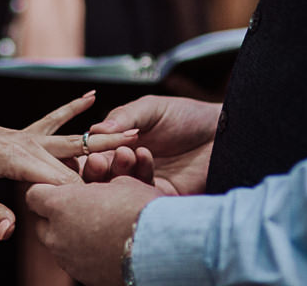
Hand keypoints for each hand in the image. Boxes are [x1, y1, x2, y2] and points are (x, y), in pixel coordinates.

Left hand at [0, 92, 137, 240]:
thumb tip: (8, 234)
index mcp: (15, 157)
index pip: (59, 178)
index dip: (84, 190)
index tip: (112, 197)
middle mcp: (26, 143)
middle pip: (73, 156)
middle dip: (106, 159)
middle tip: (140, 157)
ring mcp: (25, 136)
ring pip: (70, 138)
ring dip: (101, 136)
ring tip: (133, 130)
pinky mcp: (21, 134)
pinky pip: (52, 120)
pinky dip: (72, 108)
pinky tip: (91, 98)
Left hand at [27, 176, 160, 285]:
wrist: (162, 246)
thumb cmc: (140, 206)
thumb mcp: (121, 183)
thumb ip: (98, 186)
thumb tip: (97, 191)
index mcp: (59, 205)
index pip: (35, 195)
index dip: (49, 189)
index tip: (63, 188)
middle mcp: (57, 234)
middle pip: (42, 223)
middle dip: (56, 216)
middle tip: (79, 208)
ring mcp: (69, 260)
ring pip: (58, 245)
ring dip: (71, 235)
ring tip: (97, 228)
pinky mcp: (85, 277)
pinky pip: (76, 263)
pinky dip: (85, 254)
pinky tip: (106, 246)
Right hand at [84, 95, 219, 194]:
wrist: (222, 131)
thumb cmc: (186, 116)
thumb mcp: (150, 109)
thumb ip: (124, 117)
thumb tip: (95, 129)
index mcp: (117, 146)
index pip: (91, 156)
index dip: (84, 156)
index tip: (85, 150)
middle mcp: (127, 168)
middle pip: (99, 179)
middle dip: (95, 170)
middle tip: (98, 159)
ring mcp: (143, 184)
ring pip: (117, 190)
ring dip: (118, 172)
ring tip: (128, 153)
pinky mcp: (162, 197)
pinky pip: (141, 196)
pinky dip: (139, 177)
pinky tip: (146, 157)